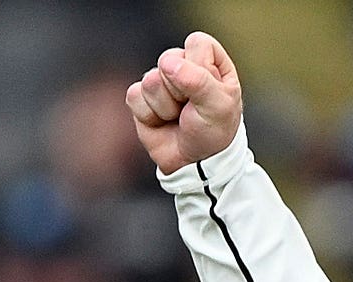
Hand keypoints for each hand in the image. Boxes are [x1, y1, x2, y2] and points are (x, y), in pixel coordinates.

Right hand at [127, 32, 242, 175]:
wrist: (194, 165)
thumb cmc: (213, 134)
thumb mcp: (218, 107)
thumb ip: (198, 81)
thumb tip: (167, 63)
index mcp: (209, 59)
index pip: (196, 44)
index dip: (199, 68)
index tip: (207, 92)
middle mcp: (183, 65)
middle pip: (168, 59)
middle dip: (179, 91)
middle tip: (191, 110)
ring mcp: (160, 81)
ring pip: (150, 80)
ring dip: (165, 107)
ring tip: (178, 118)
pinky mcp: (141, 98)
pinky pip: (134, 96)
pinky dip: (149, 116)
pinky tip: (162, 123)